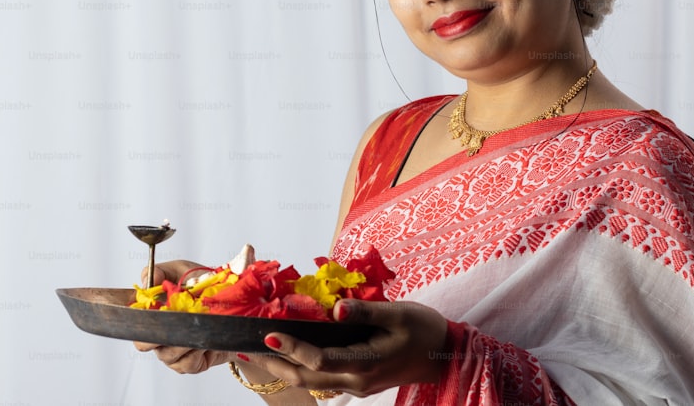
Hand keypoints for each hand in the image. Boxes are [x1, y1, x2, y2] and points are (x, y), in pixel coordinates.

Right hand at [132, 259, 232, 373]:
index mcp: (150, 315)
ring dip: (187, 337)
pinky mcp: (189, 365)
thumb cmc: (200, 285)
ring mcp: (171, 354)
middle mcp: (157, 337)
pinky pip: (188, 362)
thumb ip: (161, 271)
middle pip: (143, 343)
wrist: (232, 304)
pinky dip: (199, 348)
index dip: (139, 318)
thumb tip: (148, 280)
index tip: (154, 309)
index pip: (133, 322)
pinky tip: (208, 337)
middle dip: (159, 333)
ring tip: (202, 323)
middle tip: (177, 319)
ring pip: (169, 353)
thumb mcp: (180, 270)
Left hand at [247, 298, 448, 396]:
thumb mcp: (397, 313)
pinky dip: (303, 369)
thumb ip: (364, 312)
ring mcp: (357, 385)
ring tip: (259, 356)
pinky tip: (291, 357)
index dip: (292, 349)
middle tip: (247, 351)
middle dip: (276, 365)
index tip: (269, 335)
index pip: (319, 360)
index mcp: (365, 363)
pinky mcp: (359, 382)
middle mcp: (356, 380)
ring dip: (285, 370)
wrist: (446, 356)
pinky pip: (324, 379)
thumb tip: (335, 308)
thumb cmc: (423, 329)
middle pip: (307, 378)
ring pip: (313, 383)